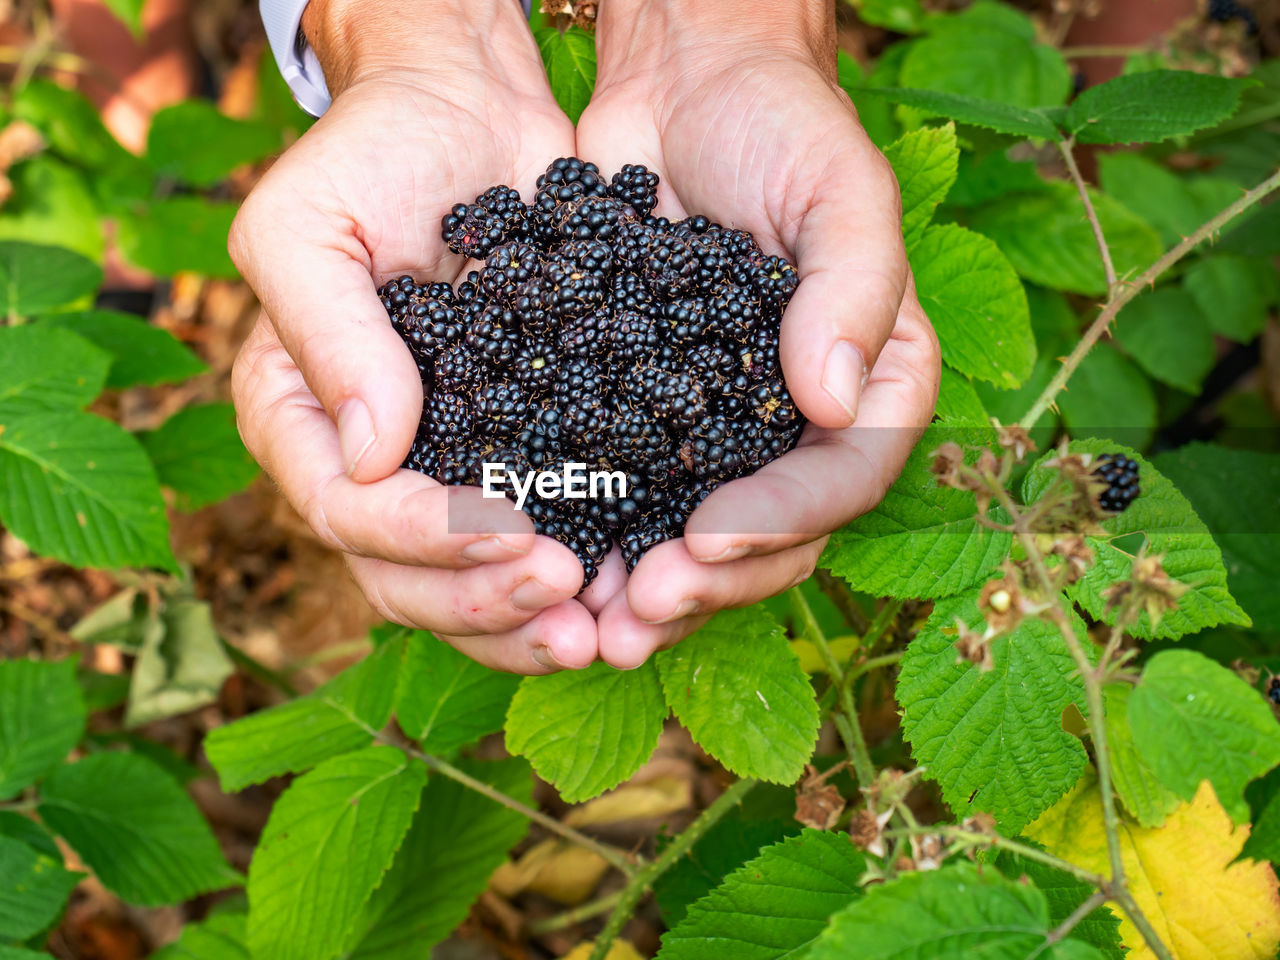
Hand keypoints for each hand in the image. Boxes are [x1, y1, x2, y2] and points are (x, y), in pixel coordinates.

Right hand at [230, 0, 596, 673]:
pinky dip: (583, 570)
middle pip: (406, 578)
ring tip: (602, 631)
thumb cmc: (375, 152)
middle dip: (485, 603)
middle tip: (571, 607)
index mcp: (301, 419)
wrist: (470, 111)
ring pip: (470, 583)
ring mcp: (448, 466)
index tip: (510, 534)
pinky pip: (544, 532)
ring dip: (531, 621)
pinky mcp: (523, 452)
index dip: (424, 538)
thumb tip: (371, 458)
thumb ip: (328, 334)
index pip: (347, 511)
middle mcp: (368, 463)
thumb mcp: (312, 225)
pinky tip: (630, 585)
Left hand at [575, 0, 940, 666]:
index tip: (707, 537)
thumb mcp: (840, 189)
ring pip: (695, 536)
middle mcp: (796, 423)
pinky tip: (549, 562)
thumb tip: (831, 398)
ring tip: (591, 623)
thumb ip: (855, 286)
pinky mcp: (643, 414)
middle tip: (636, 613)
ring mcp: (718, 427)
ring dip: (646, 587)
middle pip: (770, 534)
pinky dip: (595, 533)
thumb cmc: (780, 124)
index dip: (781, 521)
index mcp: (867, 383)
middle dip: (707, 582)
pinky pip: (626, 490)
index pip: (842, 477)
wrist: (684, 82)